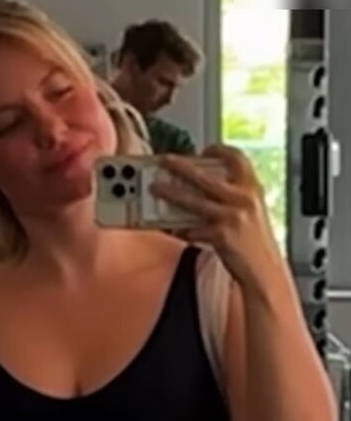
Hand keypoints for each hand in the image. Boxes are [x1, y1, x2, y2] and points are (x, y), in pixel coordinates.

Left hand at [151, 144, 282, 285]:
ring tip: (156, 188)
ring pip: (193, 200)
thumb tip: (204, 190)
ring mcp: (231, 217)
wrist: (264, 270)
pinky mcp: (220, 236)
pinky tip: (173, 229)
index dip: (218, 150)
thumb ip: (234, 198)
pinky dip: (181, 229)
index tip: (203, 150)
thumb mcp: (252, 212)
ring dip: (171, 193)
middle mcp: (243, 199)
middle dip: (181, 165)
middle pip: (206, 175)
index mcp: (252, 189)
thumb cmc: (256, 245)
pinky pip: (193, 229)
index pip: (237, 158)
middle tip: (166, 161)